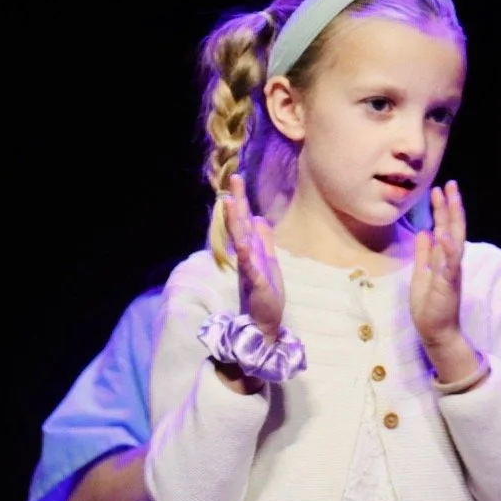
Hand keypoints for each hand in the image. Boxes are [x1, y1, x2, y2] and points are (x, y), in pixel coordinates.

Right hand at [222, 175, 283, 337]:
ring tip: (231, 203)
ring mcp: (249, 269)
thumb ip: (263, 241)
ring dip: (235, 223)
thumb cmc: (266, 294)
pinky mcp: (255, 284)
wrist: (265, 322)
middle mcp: (247, 256)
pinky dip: (246, 256)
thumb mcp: (269, 262)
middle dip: (237, 202)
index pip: (244, 221)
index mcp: (251, 250)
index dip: (241, 200)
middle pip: (240, 225)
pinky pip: (250, 267)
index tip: (237, 178)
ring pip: (241, 242)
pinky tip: (243, 244)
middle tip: (233, 180)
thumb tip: (258, 218)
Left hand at [410, 180, 466, 346]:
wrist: (435, 330)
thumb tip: (424, 232)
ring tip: (450, 199)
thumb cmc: (429, 305)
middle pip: (454, 228)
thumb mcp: (421, 273)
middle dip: (451, 206)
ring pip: (455, 241)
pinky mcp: (448, 285)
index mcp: (444, 258)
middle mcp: (451, 262)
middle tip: (450, 184)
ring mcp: (451, 272)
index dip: (443, 209)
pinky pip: (450, 265)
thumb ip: (424, 254)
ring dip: (453, 220)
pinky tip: (445, 234)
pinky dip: (448, 249)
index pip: (446, 228)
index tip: (439, 189)